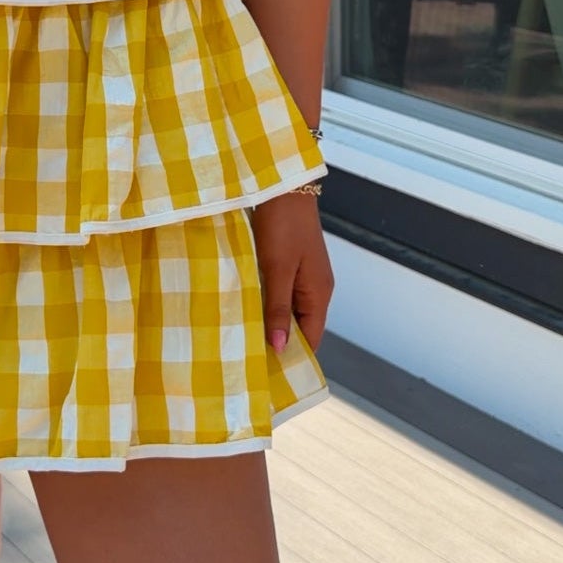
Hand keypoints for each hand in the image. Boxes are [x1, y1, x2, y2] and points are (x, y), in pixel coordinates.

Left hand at [251, 193, 333, 353]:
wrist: (282, 186)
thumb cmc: (282, 226)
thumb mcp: (277, 269)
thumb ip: (278, 309)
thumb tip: (280, 348)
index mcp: (319, 294)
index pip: (310, 340)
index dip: (292, 358)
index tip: (267, 376)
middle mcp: (316, 289)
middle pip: (300, 327)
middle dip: (278, 344)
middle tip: (248, 362)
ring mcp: (304, 276)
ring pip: (288, 311)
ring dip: (270, 323)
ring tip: (244, 341)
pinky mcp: (291, 264)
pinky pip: (281, 294)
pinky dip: (267, 304)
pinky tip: (247, 310)